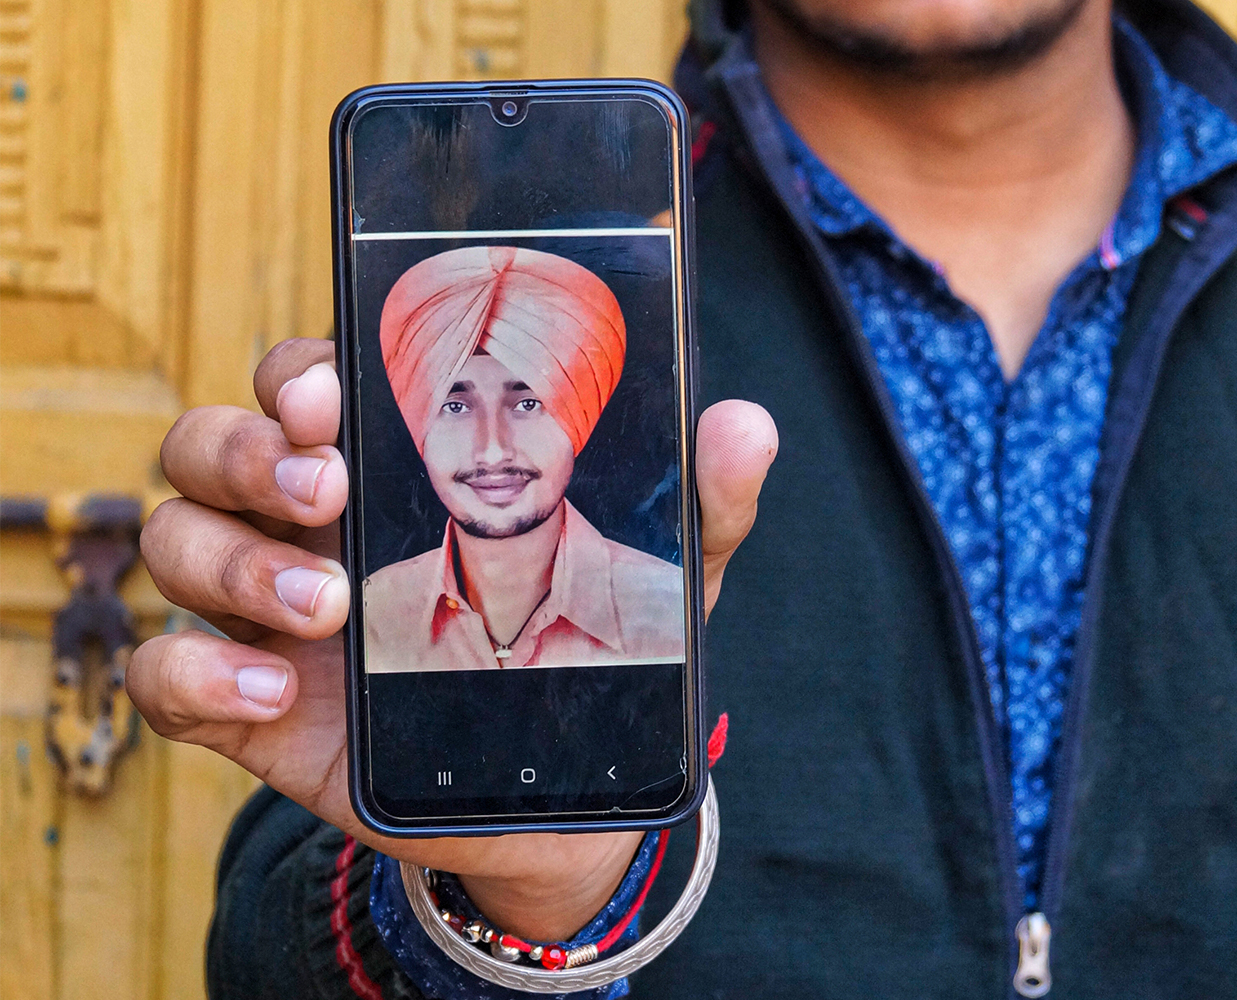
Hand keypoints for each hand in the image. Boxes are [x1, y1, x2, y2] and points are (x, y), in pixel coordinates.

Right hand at [127, 338, 776, 939]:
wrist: (563, 796)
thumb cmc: (593, 652)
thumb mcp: (656, 577)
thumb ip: (700, 501)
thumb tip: (745, 425)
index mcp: (393, 469)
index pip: (305, 382)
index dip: (300, 371)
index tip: (337, 392)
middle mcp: (313, 525)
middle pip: (211, 443)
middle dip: (247, 451)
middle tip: (328, 493)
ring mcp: (271, 612)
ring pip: (174, 539)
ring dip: (228, 562)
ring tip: (326, 609)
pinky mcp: (250, 706)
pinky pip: (164, 673)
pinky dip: (193, 674)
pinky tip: (272, 694)